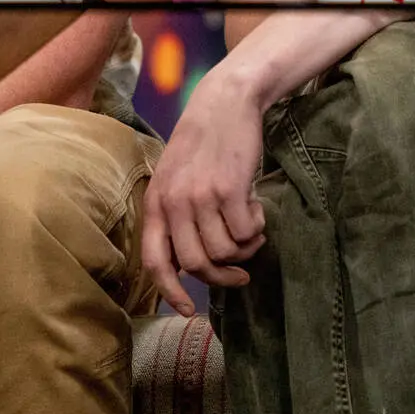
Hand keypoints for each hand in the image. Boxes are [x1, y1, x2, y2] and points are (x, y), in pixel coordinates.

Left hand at [140, 71, 267, 315]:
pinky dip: (256, 228)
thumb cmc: (204, 143)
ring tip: (250, 227)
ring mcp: (202, 197)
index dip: (171, 292)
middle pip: (198, 264)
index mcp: (157, 203)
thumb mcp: (175, 177)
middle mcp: (175, 203)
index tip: (189, 311)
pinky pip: (246, 232)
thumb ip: (176, 215)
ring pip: (225, 252)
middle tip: (241, 275)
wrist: (226, 102)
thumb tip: (189, 264)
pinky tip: (257, 208)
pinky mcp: (231, 190)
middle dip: (223, 277)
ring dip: (244, 248)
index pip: (157, 261)